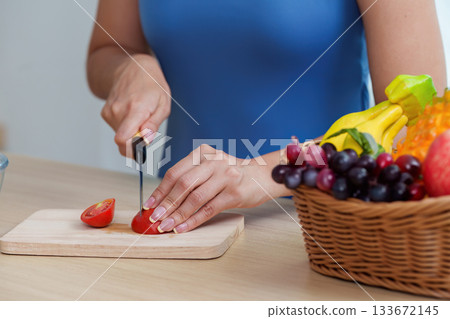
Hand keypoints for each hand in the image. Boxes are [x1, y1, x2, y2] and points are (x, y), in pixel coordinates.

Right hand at [101, 54, 170, 155]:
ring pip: (121, 137)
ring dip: (132, 134)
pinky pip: (117, 130)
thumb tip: (146, 140)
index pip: (123, 139)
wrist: (132, 67)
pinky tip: (132, 115)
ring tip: (140, 118)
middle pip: (123, 143)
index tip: (143, 149)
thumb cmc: (152, 84)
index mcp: (136, 108)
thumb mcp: (163, 103)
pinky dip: (126, 128)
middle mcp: (119, 111)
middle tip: (147, 132)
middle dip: (136, 143)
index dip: (132, 150)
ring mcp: (109, 112)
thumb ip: (154, 124)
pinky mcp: (105, 114)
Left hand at [144, 144, 275, 232]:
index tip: (148, 205)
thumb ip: (190, 178)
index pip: (175, 172)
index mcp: (203, 153)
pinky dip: (194, 220)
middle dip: (166, 204)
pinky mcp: (235, 193)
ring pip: (195, 198)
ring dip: (177, 215)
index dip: (159, 191)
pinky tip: (183, 228)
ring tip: (165, 226)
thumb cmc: (231, 174)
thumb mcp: (210, 168)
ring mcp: (226, 176)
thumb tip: (163, 201)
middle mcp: (213, 162)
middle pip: (183, 184)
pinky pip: (209, 209)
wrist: (262, 176)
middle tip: (153, 218)